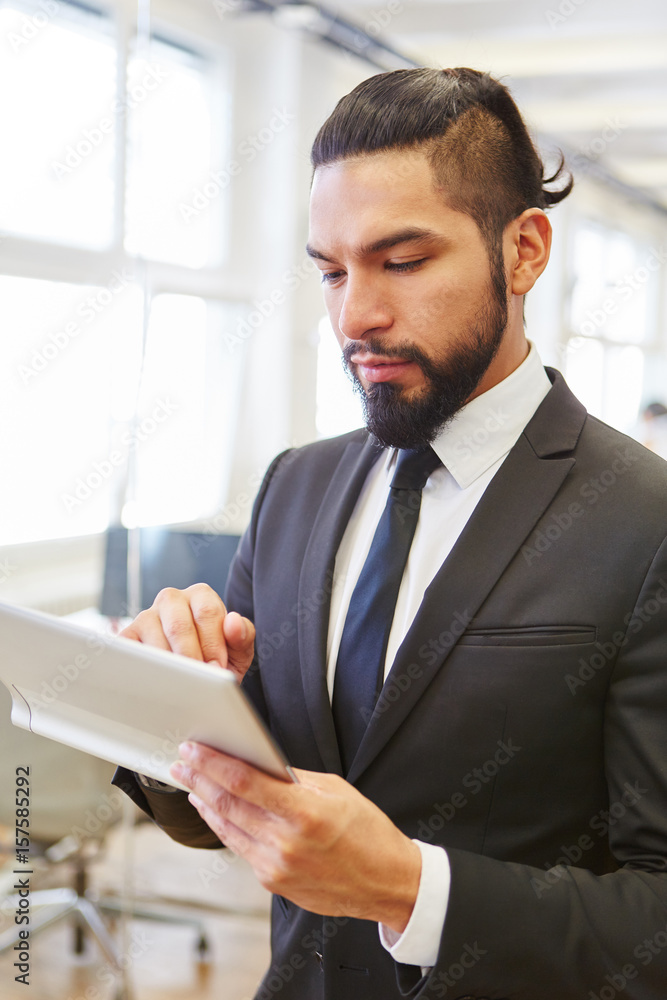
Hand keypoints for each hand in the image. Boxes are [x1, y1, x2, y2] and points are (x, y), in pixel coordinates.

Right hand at [120, 583, 255, 682]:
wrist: (197, 678)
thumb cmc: (218, 659)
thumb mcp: (238, 651)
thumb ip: (242, 636)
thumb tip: (233, 622)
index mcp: (201, 595)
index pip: (207, 612)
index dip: (213, 644)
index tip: (218, 669)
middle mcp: (171, 599)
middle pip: (179, 625)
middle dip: (191, 657)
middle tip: (200, 680)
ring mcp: (147, 615)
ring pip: (155, 639)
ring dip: (169, 666)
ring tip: (181, 684)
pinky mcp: (128, 635)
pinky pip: (132, 650)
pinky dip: (144, 667)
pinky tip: (156, 681)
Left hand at [169, 743, 421, 932]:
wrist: (386, 883)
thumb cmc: (368, 832)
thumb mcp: (337, 790)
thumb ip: (295, 779)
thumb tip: (259, 764)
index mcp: (306, 813)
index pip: (245, 782)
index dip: (213, 764)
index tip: (194, 749)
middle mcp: (286, 842)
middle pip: (228, 805)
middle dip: (199, 780)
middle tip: (182, 761)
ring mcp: (277, 867)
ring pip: (228, 829)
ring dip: (205, 803)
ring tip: (191, 784)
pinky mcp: (273, 882)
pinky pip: (241, 848)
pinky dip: (224, 827)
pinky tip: (216, 812)